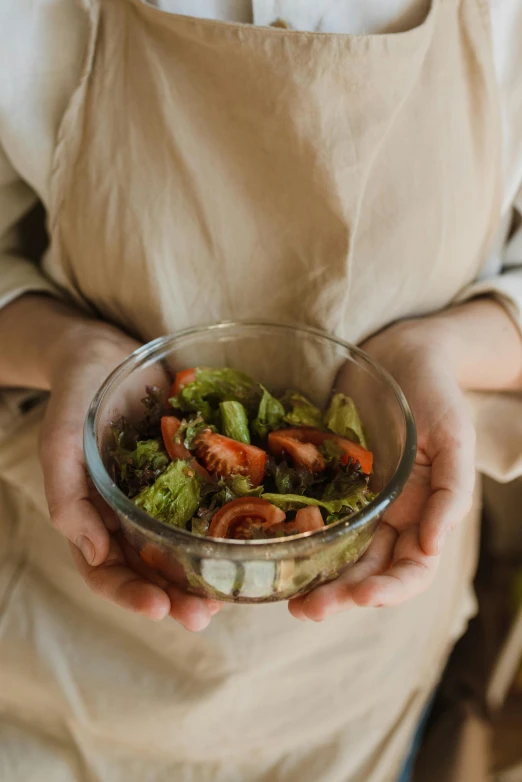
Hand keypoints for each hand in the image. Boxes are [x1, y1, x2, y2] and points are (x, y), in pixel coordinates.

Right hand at [39, 319, 220, 629]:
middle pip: (151, 571)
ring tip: (230, 594)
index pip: (107, 571)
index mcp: (94, 519)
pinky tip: (251, 538)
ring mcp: (164, 498)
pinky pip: (211, 506)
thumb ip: (67, 495)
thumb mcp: (61, 441)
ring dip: (204, 575)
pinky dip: (227, 527)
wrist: (109, 353)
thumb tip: (96, 554)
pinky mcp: (194, 475)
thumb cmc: (78, 396)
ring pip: (184, 548)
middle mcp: (130, 518)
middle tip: (204, 615)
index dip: (130, 594)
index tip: (160, 607)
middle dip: (176, 597)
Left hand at [289, 318, 475, 620]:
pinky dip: (295, 536)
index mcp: (423, 515)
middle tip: (307, 610)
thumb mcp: (453, 440)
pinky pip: (309, 514)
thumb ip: (451, 492)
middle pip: (367, 571)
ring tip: (287, 598)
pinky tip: (273, 548)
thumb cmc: (436, 395)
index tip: (361, 597)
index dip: (389, 589)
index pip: (410, 569)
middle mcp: (387, 517)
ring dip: (315, 579)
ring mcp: (354, 501)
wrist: (401, 355)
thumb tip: (433, 545)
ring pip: (335, 553)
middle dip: (341, 595)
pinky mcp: (324, 480)